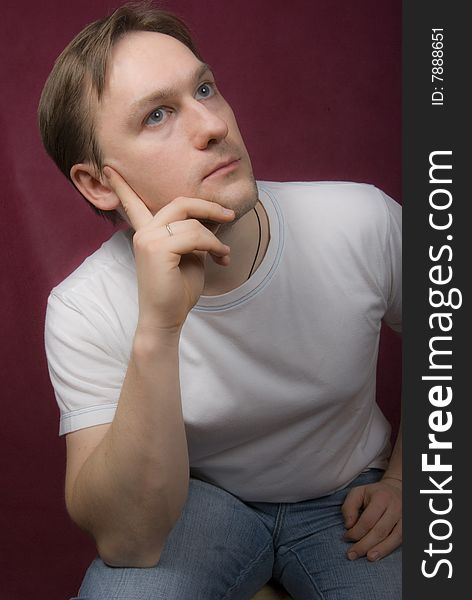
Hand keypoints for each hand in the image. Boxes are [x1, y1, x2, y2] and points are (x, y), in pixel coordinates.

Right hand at [103, 166, 234, 333]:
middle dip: (208, 206)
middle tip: (229, 214)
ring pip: (192, 221)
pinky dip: (213, 245)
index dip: (123, 186)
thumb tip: (217, 216)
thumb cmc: (177, 291)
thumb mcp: (190, 256)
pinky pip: (195, 236)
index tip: (110, 168)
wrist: (166, 319)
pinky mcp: (158, 249)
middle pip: (180, 203)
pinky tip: (221, 257)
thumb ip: (196, 234)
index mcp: (146, 233)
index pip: (133, 204)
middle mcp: (144, 233)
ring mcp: (148, 239)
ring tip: (223, 253)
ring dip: (215, 236)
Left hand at [341, 476, 401, 560]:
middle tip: (352, 554)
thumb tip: (348, 526)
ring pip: (393, 538)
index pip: (368, 520)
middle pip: (380, 531)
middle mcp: (395, 508)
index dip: (355, 532)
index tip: (346, 537)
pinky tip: (379, 554)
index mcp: (381, 498)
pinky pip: (400, 541)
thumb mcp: (358, 493)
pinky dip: (389, 549)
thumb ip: (349, 506)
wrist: (397, 489)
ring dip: (379, 550)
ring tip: (368, 558)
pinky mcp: (409, 526)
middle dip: (364, 545)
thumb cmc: (374, 494)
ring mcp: (405, 518)